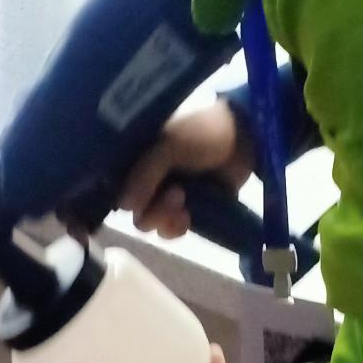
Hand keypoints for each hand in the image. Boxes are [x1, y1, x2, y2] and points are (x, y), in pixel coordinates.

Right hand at [114, 99, 253, 239]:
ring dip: (165, 220)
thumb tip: (124, 206)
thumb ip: (145, 174)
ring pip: (152, 222)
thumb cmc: (204, 134)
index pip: (116, 186)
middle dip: (153, 211)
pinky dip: (177, 228)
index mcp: (137, 157)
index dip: (124, 198)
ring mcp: (167, 195)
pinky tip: (188, 219)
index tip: (142, 198)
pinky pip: (172, 228)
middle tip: (176, 197)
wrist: (246, 140)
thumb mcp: (170, 146)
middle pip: (135, 209)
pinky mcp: (188, 208)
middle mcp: (148, 178)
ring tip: (184, 209)